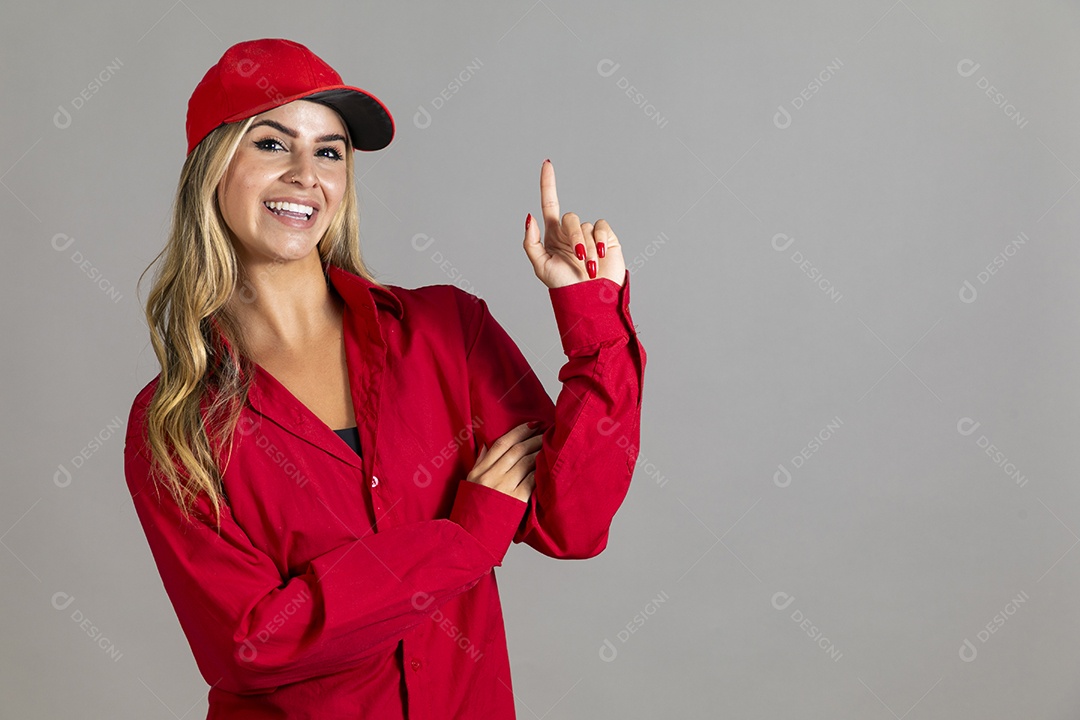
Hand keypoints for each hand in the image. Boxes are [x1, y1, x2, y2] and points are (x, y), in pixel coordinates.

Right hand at [465, 421, 543, 502]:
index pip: (502, 443)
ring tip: (550, 446)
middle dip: (534, 439)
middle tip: (547, 431)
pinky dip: (541, 471)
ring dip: (540, 452)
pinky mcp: (517, 500)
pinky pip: (532, 480)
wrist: (471, 535)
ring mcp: (505, 488)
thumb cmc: (471, 509)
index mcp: (480, 470)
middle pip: (517, 450)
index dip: (519, 431)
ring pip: (527, 463)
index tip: (532, 424)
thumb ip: (480, 462)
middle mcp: (492, 476)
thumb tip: (487, 445)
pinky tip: (548, 465)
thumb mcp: (470, 482)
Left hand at [523, 159, 625, 288]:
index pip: (549, 203)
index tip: (547, 163)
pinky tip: (601, 255)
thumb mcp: (541, 267)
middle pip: (570, 218)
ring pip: (586, 226)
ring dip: (587, 248)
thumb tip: (529, 216)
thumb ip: (531, 242)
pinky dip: (600, 240)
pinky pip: (601, 227)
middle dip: (574, 237)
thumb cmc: (564, 286)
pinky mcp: (606, 238)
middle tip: (579, 257)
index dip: (547, 183)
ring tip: (589, 267)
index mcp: (553, 235)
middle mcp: (571, 232)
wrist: (590, 299)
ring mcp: (589, 235)